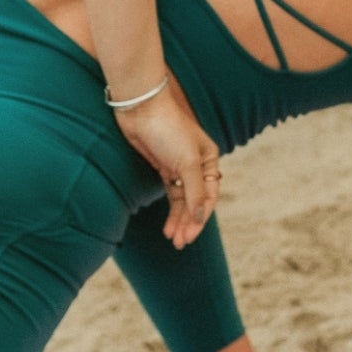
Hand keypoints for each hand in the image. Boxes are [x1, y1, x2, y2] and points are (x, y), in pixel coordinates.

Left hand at [116, 77, 221, 245]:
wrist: (140, 108)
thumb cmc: (168, 129)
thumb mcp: (187, 161)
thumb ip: (195, 190)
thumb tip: (201, 216)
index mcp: (211, 159)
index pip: (209, 196)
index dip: (200, 217)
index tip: (190, 235)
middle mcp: (198, 165)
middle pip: (196, 201)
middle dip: (189, 223)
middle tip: (180, 243)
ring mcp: (180, 167)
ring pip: (183, 200)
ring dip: (179, 220)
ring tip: (173, 239)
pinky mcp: (163, 167)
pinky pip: (171, 194)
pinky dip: (171, 210)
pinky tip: (168, 226)